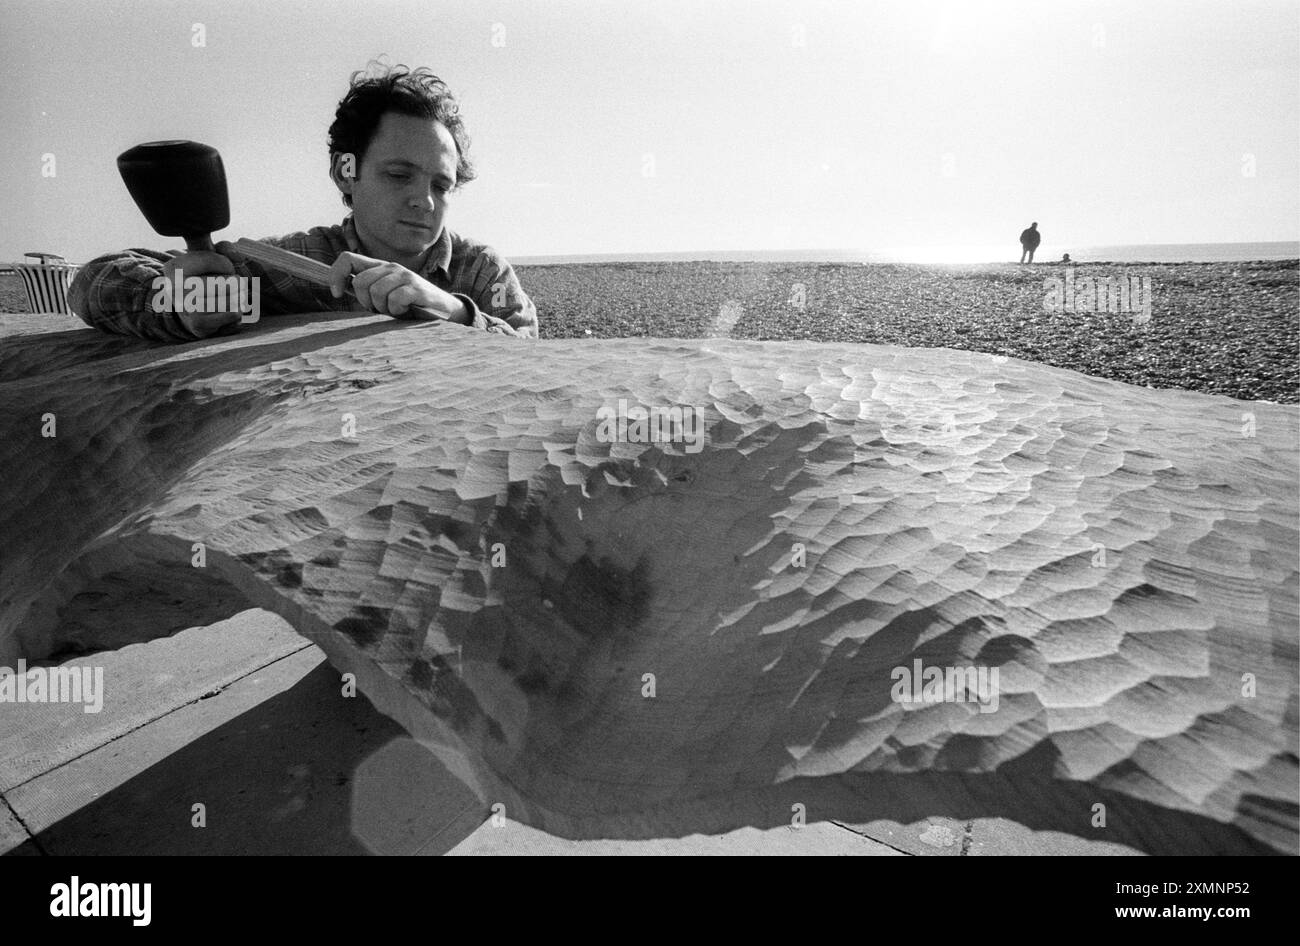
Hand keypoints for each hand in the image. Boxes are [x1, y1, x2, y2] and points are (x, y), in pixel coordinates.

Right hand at [157, 245, 245, 336]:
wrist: (190, 311)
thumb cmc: (205, 279)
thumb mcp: (210, 257)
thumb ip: (224, 248)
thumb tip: (238, 255)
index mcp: (174, 268)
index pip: (210, 260)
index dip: (226, 264)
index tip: (225, 269)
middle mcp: (175, 288)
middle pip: (224, 282)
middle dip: (236, 282)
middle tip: (234, 284)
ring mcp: (186, 308)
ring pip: (231, 299)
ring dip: (239, 297)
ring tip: (234, 296)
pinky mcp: (199, 325)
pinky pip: (233, 315)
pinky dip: (238, 311)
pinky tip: (230, 310)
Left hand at [328, 251, 468, 321]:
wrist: (444, 311)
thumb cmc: (410, 306)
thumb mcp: (384, 296)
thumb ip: (366, 290)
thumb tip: (339, 290)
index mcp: (380, 267)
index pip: (347, 258)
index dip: (336, 275)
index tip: (337, 293)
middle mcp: (391, 267)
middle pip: (361, 282)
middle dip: (366, 301)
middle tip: (380, 309)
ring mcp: (405, 276)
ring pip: (376, 292)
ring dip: (384, 308)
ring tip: (396, 310)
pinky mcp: (416, 288)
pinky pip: (394, 300)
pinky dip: (397, 311)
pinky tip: (406, 311)